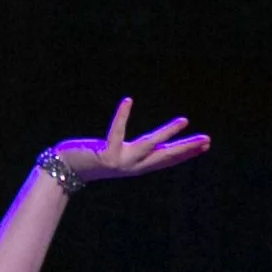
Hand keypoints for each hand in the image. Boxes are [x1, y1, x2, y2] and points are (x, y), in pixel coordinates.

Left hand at [55, 98, 209, 182]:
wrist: (64, 171)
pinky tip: (128, 101)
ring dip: (166, 134)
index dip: (185, 153)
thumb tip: (150, 145)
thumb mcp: (115, 154)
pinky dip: (121, 117)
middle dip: (186, 149)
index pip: (165, 159)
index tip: (204, 146)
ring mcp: (120, 162)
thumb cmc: (88, 160)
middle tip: (207, 141)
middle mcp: (131, 166)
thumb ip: (132, 150)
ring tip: (184, 120)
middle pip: (164, 156)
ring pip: (147, 146)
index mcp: (136, 165)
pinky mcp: (106, 155)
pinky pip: (115, 132)